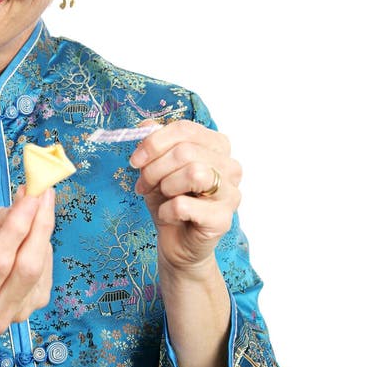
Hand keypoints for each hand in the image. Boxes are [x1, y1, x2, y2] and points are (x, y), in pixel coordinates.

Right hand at [0, 186, 54, 334]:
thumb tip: (21, 203)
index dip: (16, 226)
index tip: (29, 196)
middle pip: (28, 266)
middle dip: (39, 225)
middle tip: (44, 193)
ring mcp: (21, 312)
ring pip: (41, 264)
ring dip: (42, 229)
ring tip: (37, 204)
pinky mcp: (38, 304)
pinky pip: (46, 266)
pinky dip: (41, 243)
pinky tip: (33, 232)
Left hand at [130, 120, 241, 274]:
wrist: (176, 241)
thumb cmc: (169, 199)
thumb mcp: (156, 167)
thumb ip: (153, 143)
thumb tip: (145, 125)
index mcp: (216, 146)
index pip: (185, 129)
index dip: (155, 142)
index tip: (135, 160)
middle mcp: (230, 166)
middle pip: (186, 151)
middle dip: (155, 168)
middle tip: (144, 184)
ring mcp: (231, 193)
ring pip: (194, 173)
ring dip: (166, 186)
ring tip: (163, 196)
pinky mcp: (223, 219)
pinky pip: (185, 205)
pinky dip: (167, 211)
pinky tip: (170, 215)